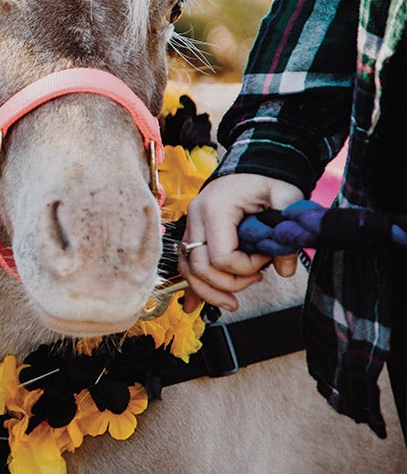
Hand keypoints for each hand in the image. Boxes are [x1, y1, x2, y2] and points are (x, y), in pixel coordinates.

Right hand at [181, 173, 303, 312]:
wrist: (251, 166)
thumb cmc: (266, 179)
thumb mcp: (285, 198)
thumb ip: (287, 232)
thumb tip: (284, 269)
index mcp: (215, 209)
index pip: (220, 256)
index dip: (245, 267)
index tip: (265, 259)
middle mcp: (196, 217)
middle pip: (199, 267)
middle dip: (228, 283)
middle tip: (256, 279)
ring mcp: (191, 226)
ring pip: (187, 270)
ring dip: (208, 291)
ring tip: (232, 302)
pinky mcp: (193, 233)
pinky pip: (185, 264)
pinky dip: (192, 286)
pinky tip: (194, 306)